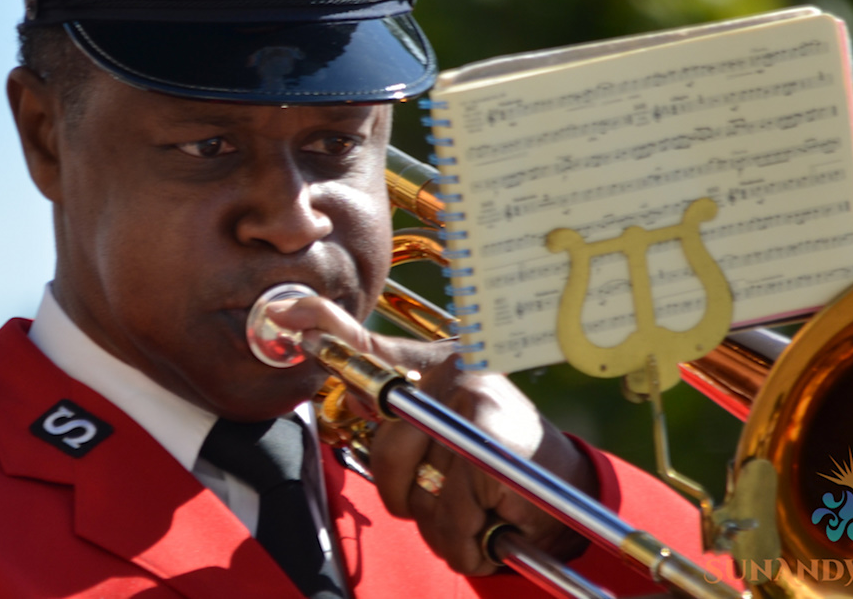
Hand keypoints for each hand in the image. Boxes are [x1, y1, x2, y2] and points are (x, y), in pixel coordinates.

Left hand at [268, 296, 596, 575]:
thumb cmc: (491, 451)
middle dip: (411, 495)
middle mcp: (455, 376)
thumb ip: (390, 396)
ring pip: (415, 496)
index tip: (288, 311)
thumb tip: (339, 377)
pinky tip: (492, 521)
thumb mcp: (439, 420)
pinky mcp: (493, 452)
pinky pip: (450, 521)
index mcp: (437, 366)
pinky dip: (467, 542)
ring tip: (475, 506)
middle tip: (451, 493)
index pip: (369, 347)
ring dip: (443, 524)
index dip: (325, 327)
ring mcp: (475, 409)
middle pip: (386, 454)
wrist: (564, 484)